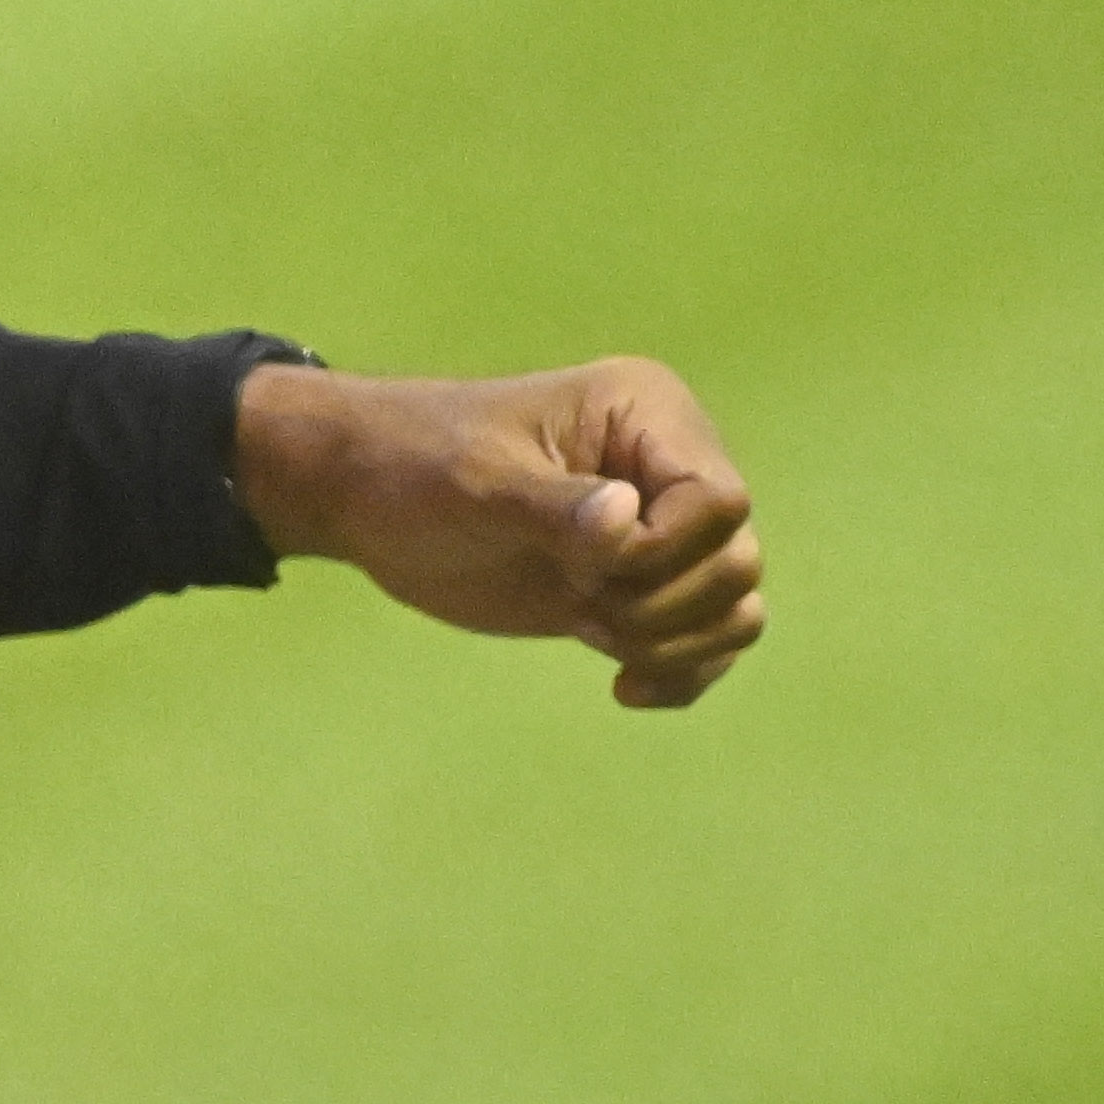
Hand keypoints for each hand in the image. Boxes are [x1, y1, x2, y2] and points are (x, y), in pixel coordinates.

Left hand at [232, 356, 764, 709]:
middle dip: (666, 604)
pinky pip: (708, 638)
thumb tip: (625, 520)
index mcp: (647, 414)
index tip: (586, 566)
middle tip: (584, 603)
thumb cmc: (415, 467)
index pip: (720, 502)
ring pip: (736, 602)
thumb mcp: (478, 482)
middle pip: (737, 559)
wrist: (366, 497)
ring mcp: (658, 529)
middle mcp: (669, 466)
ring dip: (678, 642)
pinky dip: (683, 672)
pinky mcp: (635, 586)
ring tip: (597, 637)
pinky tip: (624, 689)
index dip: (664, 553)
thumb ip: (552, 507)